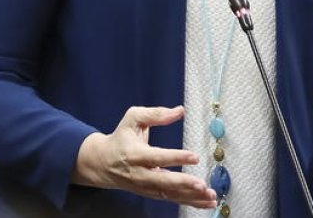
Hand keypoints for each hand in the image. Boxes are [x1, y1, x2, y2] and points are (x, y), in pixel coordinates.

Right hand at [72, 105, 217, 208]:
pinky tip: (206, 202)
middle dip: (183, 184)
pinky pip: (171, 199)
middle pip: (163, 182)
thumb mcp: (133, 119)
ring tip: (209, 196)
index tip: (194, 157)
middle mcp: (140, 174)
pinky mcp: (151, 193)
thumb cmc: (121, 138)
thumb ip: (155, 114)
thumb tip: (180, 111)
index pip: (157, 157)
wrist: (102, 163)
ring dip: (191, 197)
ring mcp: (145, 187)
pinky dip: (189, 202)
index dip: (176, 158)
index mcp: (135, 154)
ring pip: (169, 194)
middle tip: (202, 185)